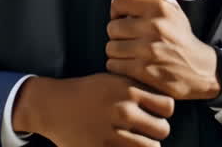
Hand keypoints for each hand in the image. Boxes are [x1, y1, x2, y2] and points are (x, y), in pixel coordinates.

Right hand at [12, 72, 173, 146]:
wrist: (54, 106)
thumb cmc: (87, 92)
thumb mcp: (113, 80)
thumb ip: (139, 89)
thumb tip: (165, 104)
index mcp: (127, 91)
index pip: (167, 106)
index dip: (163, 110)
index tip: (155, 112)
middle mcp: (122, 111)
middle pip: (163, 129)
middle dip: (156, 130)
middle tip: (146, 129)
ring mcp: (112, 133)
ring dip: (145, 144)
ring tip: (135, 139)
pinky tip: (121, 144)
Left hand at [106, 0, 220, 100]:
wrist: (200, 68)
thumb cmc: (181, 38)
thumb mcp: (170, 10)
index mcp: (159, 7)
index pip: (118, 3)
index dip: (117, 11)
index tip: (123, 18)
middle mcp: (154, 26)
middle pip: (112, 27)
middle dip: (117, 34)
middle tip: (127, 38)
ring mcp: (149, 50)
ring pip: (111, 48)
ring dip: (117, 52)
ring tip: (129, 52)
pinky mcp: (145, 71)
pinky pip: (115, 65)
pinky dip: (119, 66)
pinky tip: (130, 64)